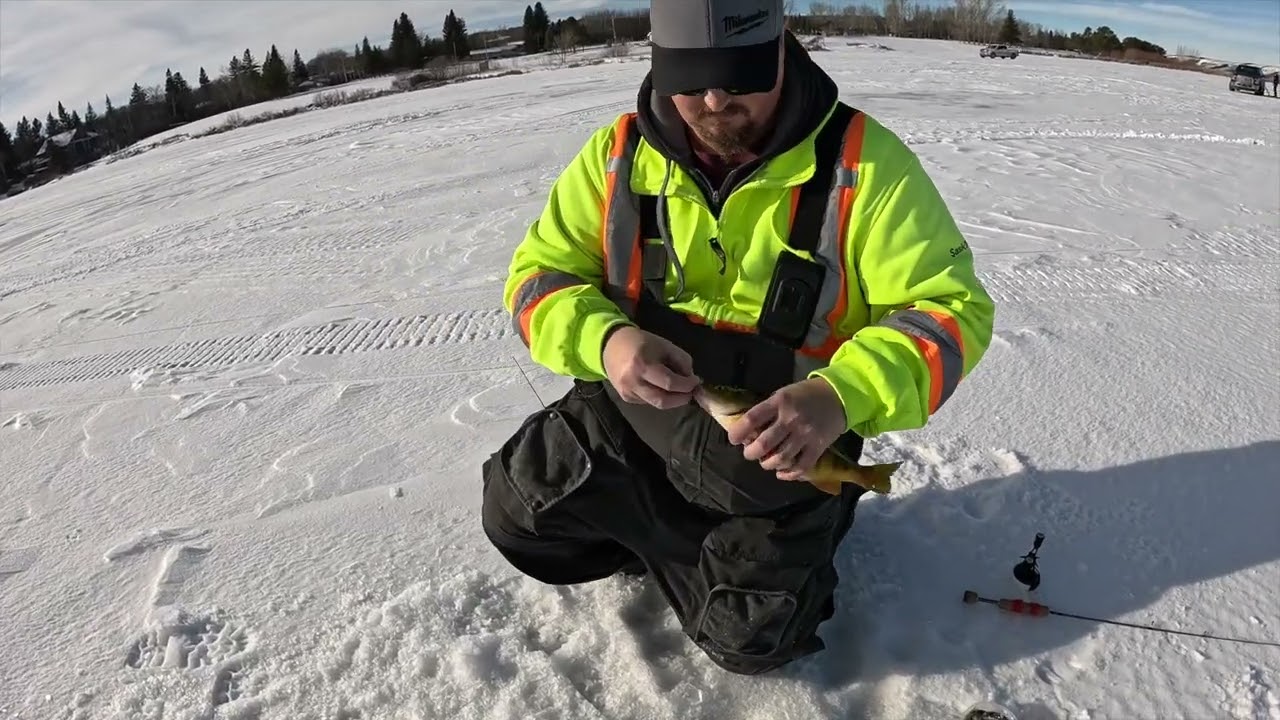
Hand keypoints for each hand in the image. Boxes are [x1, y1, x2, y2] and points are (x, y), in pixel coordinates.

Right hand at [602, 325, 699, 408]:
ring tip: (680, 391)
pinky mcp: (625, 398)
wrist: (611, 345)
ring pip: (656, 404)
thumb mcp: (664, 345)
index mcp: (643, 365)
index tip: (696, 381)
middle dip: (681, 398)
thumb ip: (681, 360)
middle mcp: (633, 382)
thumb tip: (690, 378)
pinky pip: (648, 402)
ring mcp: (627, 392)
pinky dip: (659, 397)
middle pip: (663, 400)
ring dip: (672, 400)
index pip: (670, 383)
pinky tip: (661, 388)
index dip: (687, 385)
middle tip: (690, 392)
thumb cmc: (641, 342)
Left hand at [725, 378, 846, 480]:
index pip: (752, 419)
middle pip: (764, 444)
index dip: (738, 432)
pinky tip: (781, 472)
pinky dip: (788, 474)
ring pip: (780, 458)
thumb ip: (767, 412)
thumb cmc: (804, 395)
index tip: (733, 439)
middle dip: (751, 453)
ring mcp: (805, 434)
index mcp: (779, 402)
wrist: (838, 396)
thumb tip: (748, 433)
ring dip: (768, 464)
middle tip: (750, 453)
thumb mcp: (782, 394)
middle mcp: (791, 419)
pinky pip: (801, 466)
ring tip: (765, 461)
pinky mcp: (818, 447)